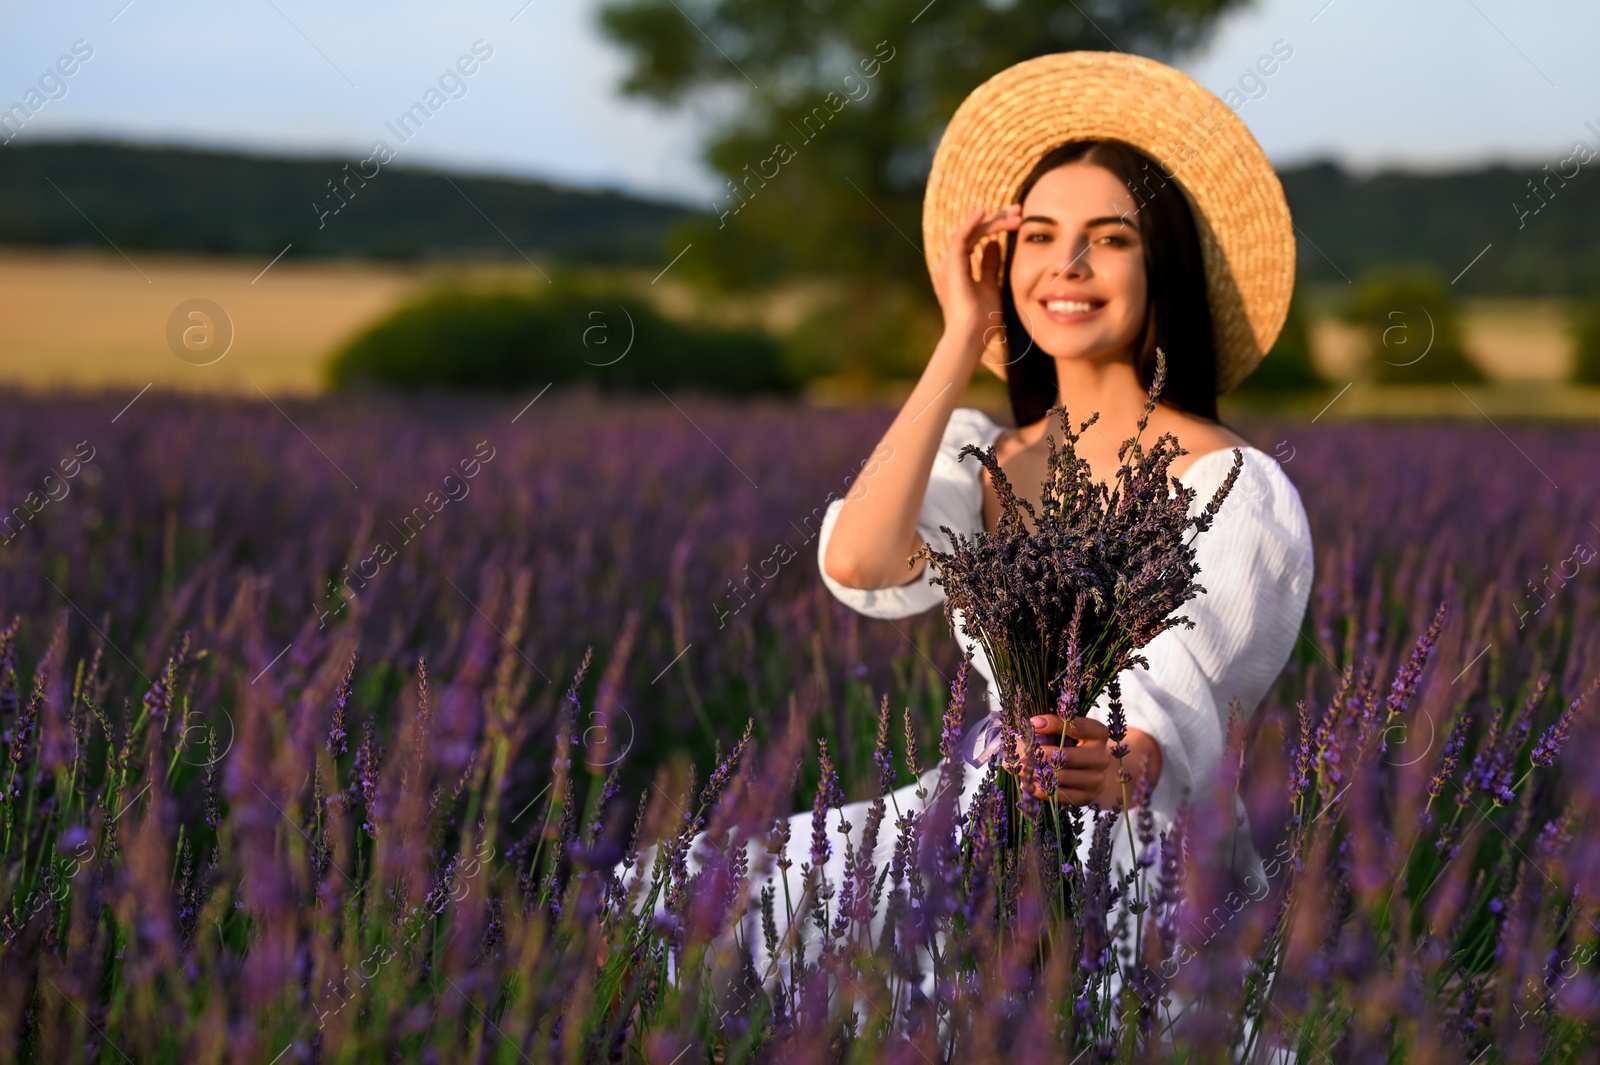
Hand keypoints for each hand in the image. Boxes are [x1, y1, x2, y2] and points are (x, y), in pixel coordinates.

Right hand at [930, 204, 1021, 350]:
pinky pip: (960, 238)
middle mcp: (950, 263)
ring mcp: (949, 264)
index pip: (977, 239)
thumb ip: (990, 265)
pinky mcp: (951, 266)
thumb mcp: (991, 286)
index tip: (1018, 219)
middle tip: (1019, 209)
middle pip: (974, 232)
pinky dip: (971, 224)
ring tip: (1014, 214)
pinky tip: (985, 212)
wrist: (970, 337)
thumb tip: (994, 244)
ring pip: (970, 232)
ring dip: (992, 221)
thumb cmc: (981, 319)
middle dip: (997, 220)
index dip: (997, 226)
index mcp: (958, 268)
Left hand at [1012, 715, 1161, 807]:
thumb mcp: (1069, 732)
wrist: (1094, 772)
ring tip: (1017, 769)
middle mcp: (1100, 757)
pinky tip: (1027, 786)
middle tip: (1016, 753)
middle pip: (1065, 756)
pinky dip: (1041, 791)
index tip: (1031, 723)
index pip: (1076, 726)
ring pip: (1060, 777)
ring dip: (1035, 773)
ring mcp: (1095, 779)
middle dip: (1036, 754)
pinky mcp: (1087, 797)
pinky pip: (1060, 795)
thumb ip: (1052, 728)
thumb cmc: (1075, 746)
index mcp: (1098, 734)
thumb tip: (1025, 729)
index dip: (1053, 724)